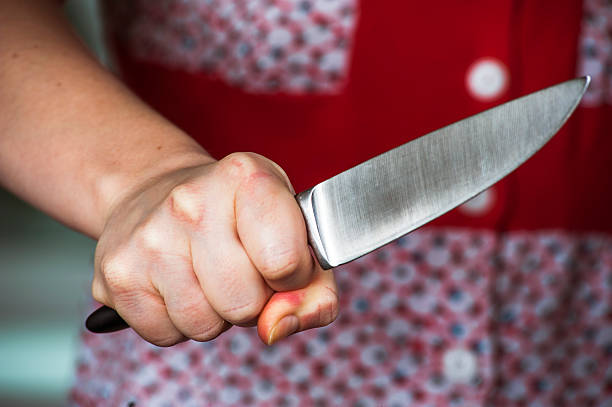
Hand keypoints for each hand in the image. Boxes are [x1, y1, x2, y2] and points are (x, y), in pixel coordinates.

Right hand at [92, 152, 337, 345]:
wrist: (155, 189)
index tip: (282, 262)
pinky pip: (166, 335)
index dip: (293, 278)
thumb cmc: (236, 213)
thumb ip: (314, 289)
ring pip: (204, 326)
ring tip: (205, 274)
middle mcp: (192, 202)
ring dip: (214, 314)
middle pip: (245, 304)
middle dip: (252, 301)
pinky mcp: (117, 273)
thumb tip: (277, 328)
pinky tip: (175, 284)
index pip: (286, 263)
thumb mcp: (293, 229)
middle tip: (239, 269)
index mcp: (247, 177)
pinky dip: (177, 322)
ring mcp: (149, 238)